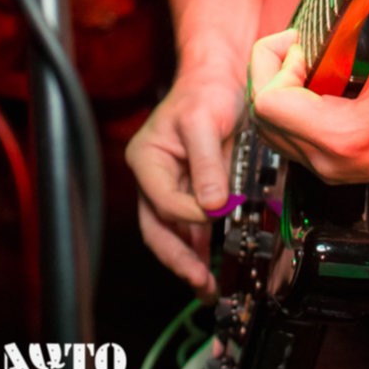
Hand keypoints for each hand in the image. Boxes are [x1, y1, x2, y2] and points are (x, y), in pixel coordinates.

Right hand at [125, 73, 242, 296]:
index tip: (219, 210)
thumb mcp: (204, 122)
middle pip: (158, 228)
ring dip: (189, 260)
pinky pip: (193, 225)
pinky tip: (211, 267)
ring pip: (174, 232)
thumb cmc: (206, 92)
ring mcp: (172, 187)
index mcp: (146, 160)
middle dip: (178, 259)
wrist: (222, 79)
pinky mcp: (193, 190)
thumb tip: (212, 206)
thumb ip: (206, 164)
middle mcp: (154, 178)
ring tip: (207, 289)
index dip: (191, 212)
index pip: (163, 200)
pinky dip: (201, 245)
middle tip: (200, 283)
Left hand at [248, 0, 368, 184]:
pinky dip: (289, 104)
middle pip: (259, 115)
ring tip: (310, 62)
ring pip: (267, 127)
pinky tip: (317, 82)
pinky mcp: (328, 165)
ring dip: (277, 87)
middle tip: (304, 46)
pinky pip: (285, 135)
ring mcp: (325, 167)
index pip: (268, 104)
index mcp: (343, 135)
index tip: (308, 45)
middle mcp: (326, 160)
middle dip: (272, 70)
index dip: (279, 64)